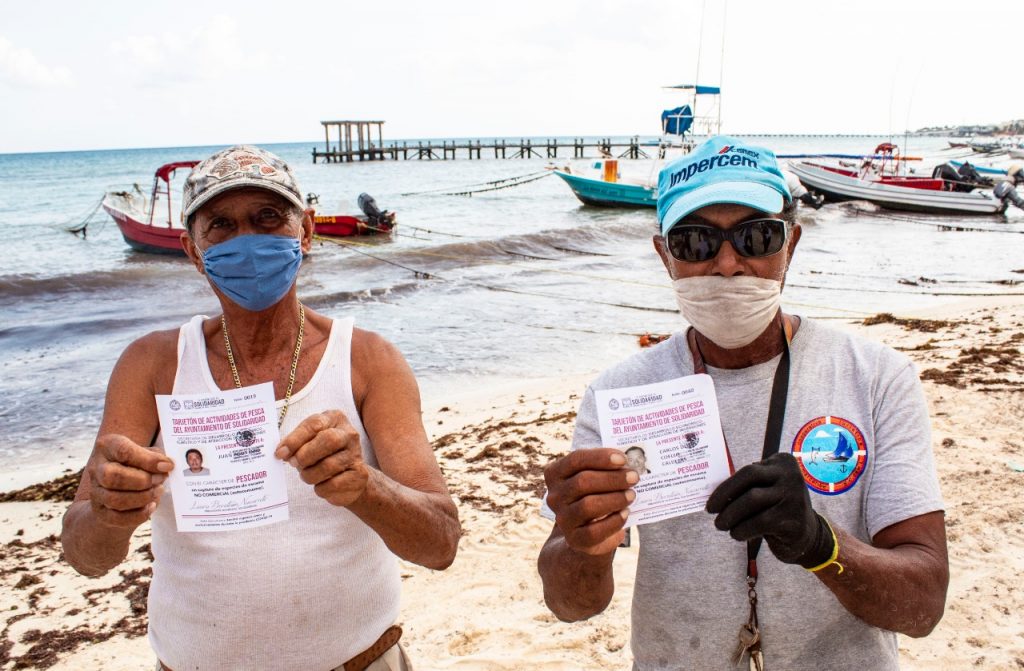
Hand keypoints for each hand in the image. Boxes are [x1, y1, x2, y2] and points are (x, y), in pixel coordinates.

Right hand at [89, 434, 172, 527]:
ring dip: (142, 497)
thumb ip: (156, 456)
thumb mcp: (145, 452)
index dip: (148, 460)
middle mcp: (96, 468)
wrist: (118, 486)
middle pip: (112, 477)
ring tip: (158, 491)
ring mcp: (95, 491)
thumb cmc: (136, 464)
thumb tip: (166, 465)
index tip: (167, 466)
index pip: (123, 451)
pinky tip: (151, 506)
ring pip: (115, 499)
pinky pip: (118, 518)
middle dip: (142, 481)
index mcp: (107, 446)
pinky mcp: (100, 511)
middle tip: (161, 479)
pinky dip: (139, 514)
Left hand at [275, 410, 368, 506]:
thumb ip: (295, 444)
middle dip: (305, 455)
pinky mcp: (359, 475)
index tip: (280, 453)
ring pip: (329, 465)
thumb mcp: (308, 442)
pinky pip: (334, 484)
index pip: (315, 424)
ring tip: (307, 475)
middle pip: (328, 440)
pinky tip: (321, 485)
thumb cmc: (322, 455)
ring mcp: (356, 454)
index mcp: (335, 419)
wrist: (348, 477)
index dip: (295, 439)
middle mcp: (349, 434)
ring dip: (310, 474)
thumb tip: (281, 452)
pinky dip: (321, 488)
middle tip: (294, 464)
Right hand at [543, 449, 637, 555]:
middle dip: (612, 478)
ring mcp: (563, 518)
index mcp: (555, 474)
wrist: (586, 533)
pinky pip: (595, 530)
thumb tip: (626, 467)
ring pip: (588, 505)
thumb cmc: (594, 496)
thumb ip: (604, 469)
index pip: (575, 460)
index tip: (623, 459)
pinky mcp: (574, 539)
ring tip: (631, 495)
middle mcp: (554, 496)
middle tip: (634, 477)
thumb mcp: (594, 479)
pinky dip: (614, 520)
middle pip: (583, 481)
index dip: (600, 457)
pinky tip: (625, 513)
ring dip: (615, 498)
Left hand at [705, 452, 833, 566]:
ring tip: (720, 525)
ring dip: (730, 515)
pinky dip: (742, 529)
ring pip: (752, 500)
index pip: (748, 470)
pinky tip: (736, 534)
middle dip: (725, 495)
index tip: (711, 501)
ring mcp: (794, 496)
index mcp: (782, 462)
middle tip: (710, 511)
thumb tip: (712, 492)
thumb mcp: (766, 489)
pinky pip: (759, 522)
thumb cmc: (777, 508)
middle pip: (749, 478)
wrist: (807, 535)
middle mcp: (791, 475)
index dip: (725, 486)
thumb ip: (746, 486)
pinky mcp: (794, 519)